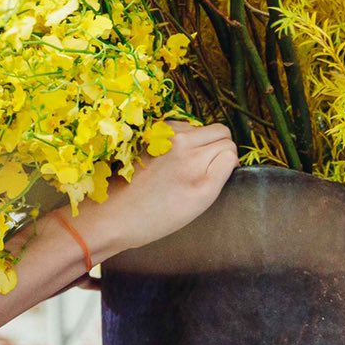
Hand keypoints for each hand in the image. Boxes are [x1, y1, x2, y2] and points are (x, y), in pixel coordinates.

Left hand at [79, 121, 236, 260]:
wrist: (114, 214)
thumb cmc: (158, 216)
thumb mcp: (200, 200)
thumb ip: (220, 170)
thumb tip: (229, 152)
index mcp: (196, 160)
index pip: (230, 147)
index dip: (227, 161)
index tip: (216, 175)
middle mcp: (182, 141)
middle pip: (219, 132)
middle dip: (217, 147)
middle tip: (203, 170)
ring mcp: (164, 134)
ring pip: (200, 128)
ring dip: (198, 142)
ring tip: (182, 167)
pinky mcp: (150, 133)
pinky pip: (179, 128)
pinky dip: (180, 139)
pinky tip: (168, 160)